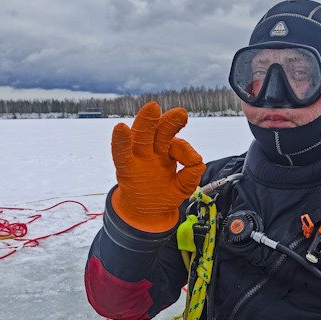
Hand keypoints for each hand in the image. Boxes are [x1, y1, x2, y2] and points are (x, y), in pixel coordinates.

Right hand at [110, 101, 204, 231]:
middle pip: (160, 131)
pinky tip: (121, 128)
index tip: (196, 161)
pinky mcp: (125, 169)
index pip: (177, 146)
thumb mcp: (182, 188)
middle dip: (169, 121)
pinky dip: (120, 141)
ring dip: (146, 122)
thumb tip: (199, 165)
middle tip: (180, 113)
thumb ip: (190, 178)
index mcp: (168, 152)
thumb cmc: (164, 194)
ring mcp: (139, 157)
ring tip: (152, 108)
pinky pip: (121, 153)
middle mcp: (153, 150)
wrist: (147, 212)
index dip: (186, 151)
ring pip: (142, 136)